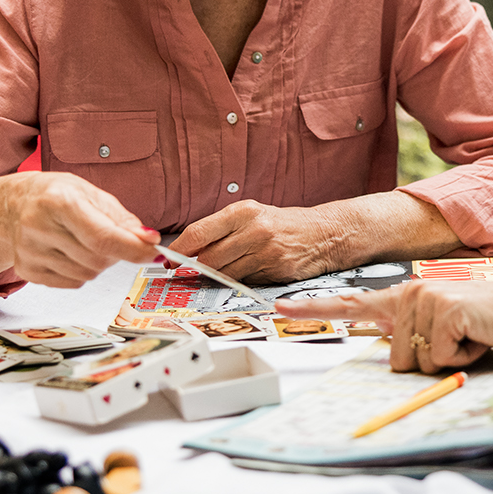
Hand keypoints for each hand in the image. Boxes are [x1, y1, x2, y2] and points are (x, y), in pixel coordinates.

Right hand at [0, 172, 158, 289]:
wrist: (13, 204)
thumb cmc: (56, 194)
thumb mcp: (91, 193)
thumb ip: (122, 219)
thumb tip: (148, 241)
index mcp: (57, 200)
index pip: (102, 237)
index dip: (133, 248)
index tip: (153, 250)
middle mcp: (38, 226)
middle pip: (97, 258)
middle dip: (115, 252)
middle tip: (109, 236)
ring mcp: (29, 252)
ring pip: (87, 274)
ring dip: (98, 262)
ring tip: (83, 240)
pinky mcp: (26, 271)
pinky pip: (72, 283)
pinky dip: (81, 271)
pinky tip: (69, 251)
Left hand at [170, 200, 350, 284]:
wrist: (324, 234)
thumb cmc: (282, 224)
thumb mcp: (252, 215)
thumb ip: (222, 230)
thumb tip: (188, 250)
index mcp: (243, 211)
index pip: (198, 232)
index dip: (179, 250)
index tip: (168, 260)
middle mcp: (253, 230)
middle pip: (208, 258)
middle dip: (198, 268)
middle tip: (194, 270)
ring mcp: (265, 252)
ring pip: (224, 273)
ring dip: (217, 277)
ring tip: (224, 270)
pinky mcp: (275, 271)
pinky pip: (244, 282)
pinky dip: (239, 281)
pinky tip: (247, 272)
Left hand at [276, 281, 492, 371]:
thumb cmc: (485, 327)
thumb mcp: (441, 332)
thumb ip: (412, 338)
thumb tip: (398, 357)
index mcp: (405, 298)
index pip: (352, 303)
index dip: (315, 310)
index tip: (282, 310)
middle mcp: (409, 293)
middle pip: (395, 358)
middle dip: (428, 361)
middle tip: (457, 342)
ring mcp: (424, 299)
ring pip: (415, 362)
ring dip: (447, 360)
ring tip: (468, 338)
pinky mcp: (443, 311)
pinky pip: (439, 358)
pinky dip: (462, 358)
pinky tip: (476, 337)